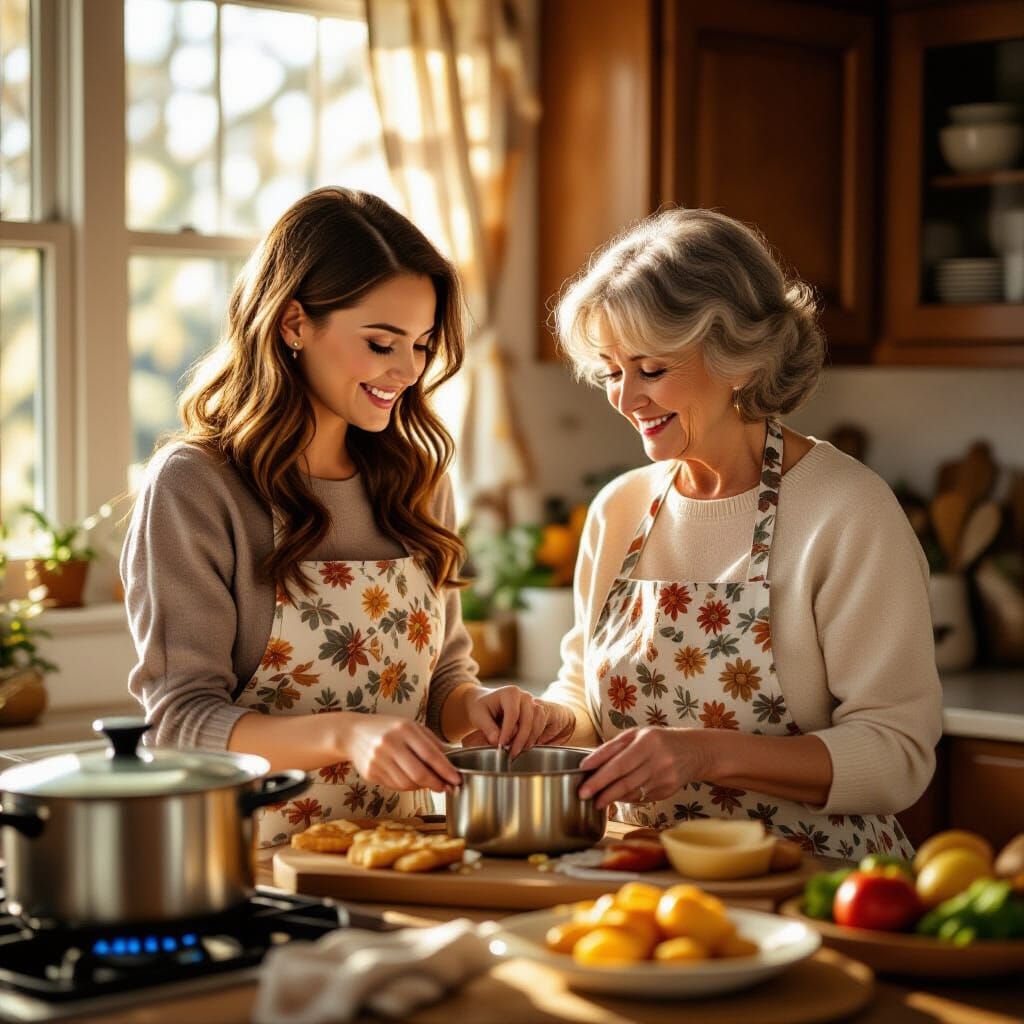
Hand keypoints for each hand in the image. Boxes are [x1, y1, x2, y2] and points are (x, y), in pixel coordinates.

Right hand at [341, 714, 461, 792]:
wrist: (352, 733)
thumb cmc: (387, 728)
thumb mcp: (410, 726)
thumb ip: (431, 741)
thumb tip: (452, 759)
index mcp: (404, 728)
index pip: (430, 754)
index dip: (446, 769)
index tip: (456, 779)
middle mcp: (390, 743)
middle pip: (418, 772)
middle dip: (436, 783)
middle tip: (446, 787)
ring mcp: (378, 758)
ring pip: (406, 783)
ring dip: (421, 787)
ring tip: (428, 783)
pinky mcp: (370, 772)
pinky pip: (394, 786)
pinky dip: (406, 786)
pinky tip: (410, 780)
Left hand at [460, 686, 574, 757]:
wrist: (485, 702)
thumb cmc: (481, 707)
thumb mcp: (479, 716)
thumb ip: (488, 728)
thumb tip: (497, 741)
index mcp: (510, 693)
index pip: (513, 714)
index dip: (508, 731)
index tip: (501, 745)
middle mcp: (524, 696)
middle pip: (528, 718)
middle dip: (521, 738)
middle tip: (512, 753)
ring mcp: (532, 703)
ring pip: (538, 720)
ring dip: (530, 738)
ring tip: (518, 750)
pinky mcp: (535, 711)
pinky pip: (540, 723)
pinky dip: (534, 736)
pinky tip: (524, 746)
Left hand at [577, 727, 710, 809]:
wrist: (695, 752)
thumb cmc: (659, 740)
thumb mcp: (638, 734)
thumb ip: (614, 746)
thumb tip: (591, 763)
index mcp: (648, 742)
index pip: (619, 760)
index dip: (600, 769)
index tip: (583, 773)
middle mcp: (658, 761)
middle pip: (624, 780)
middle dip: (601, 789)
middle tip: (583, 795)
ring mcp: (664, 778)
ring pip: (632, 792)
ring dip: (611, 797)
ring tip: (596, 800)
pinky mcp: (667, 792)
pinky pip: (641, 797)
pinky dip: (626, 798)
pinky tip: (617, 797)